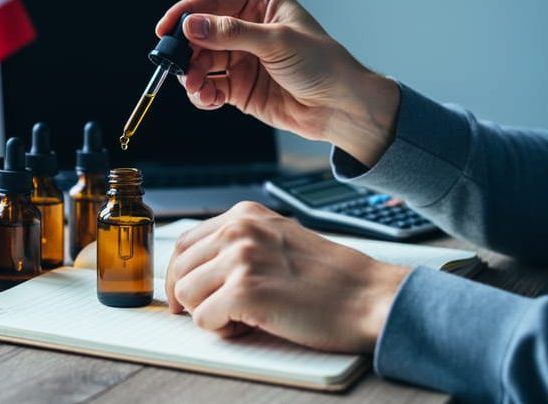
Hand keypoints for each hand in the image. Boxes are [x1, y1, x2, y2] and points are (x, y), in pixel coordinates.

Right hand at [157, 0, 399, 166]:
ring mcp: (242, 59)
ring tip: (194, 86)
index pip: (212, 1)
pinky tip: (206, 98)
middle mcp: (247, 29)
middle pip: (201, 34)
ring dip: (192, 75)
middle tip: (176, 64)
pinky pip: (210, 87)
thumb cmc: (323, 65)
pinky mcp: (239, 87)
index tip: (165, 29)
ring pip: (201, 63)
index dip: (186, 13)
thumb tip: (193, 25)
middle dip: (187, 51)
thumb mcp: (276, 42)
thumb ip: (231, 34)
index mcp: (259, 4)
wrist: (340, 107)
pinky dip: (203, 94)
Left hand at [164, 201, 409, 352]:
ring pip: (187, 295)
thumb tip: (196, 269)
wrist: (368, 297)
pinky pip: (204, 319)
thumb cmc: (328, 278)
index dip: (179, 275)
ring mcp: (240, 258)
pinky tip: (252, 325)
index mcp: (243, 215)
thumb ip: (238, 244)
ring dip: (210, 314)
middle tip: (217, 314)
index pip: (184, 243)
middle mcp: (238, 230)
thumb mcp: (277, 239)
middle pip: (180, 270)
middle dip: (191, 298)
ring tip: (244, 317)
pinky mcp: (245, 291)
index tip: (185, 295)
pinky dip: (224, 331)